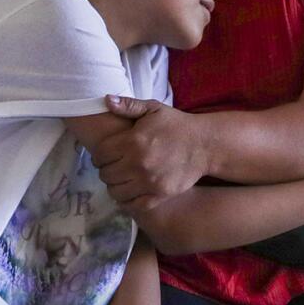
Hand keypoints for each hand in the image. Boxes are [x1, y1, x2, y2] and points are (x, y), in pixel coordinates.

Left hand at [92, 98, 212, 207]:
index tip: (104, 155)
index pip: (100, 155)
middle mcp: (138, 163)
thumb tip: (106, 100)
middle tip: (113, 166)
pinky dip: (127, 200)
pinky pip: (133, 204)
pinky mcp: (159, 195)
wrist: (204, 145)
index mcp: (133, 141)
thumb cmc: (177, 125)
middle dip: (106, 170)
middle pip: (106, 174)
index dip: (99, 156)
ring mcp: (149, 182)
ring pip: (116, 191)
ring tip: (121, 179)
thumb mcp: (153, 109)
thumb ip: (129, 105)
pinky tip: (130, 192)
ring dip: (115, 186)